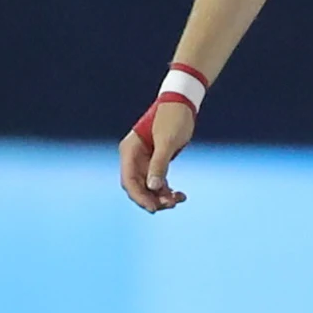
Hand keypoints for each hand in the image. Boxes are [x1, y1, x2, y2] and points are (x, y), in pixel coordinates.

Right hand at [117, 99, 194, 213]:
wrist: (183, 103)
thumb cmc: (174, 118)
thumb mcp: (168, 142)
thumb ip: (159, 164)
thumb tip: (152, 187)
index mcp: (130, 151)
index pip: (129, 180)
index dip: (139, 196)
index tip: (153, 208)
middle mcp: (133, 157)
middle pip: (137, 186)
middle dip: (152, 198)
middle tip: (170, 205)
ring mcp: (143, 160)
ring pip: (148, 186)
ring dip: (161, 196)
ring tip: (179, 200)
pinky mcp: (155, 161)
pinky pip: (157, 181)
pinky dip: (166, 189)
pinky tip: (180, 195)